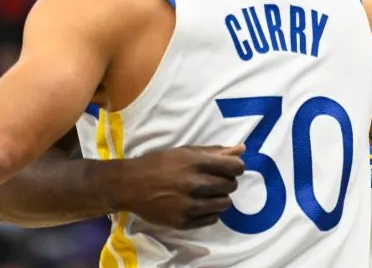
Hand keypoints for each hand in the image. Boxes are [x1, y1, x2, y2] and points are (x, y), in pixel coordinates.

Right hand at [118, 144, 244, 228]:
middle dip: (226, 182)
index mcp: (197, 163)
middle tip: (214, 181)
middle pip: (231, 186)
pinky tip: (199, 205)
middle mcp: (196, 184)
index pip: (234, 167)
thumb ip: (215, 151)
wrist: (130, 185)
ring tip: (207, 194)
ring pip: (225, 204)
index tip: (230, 169)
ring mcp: (190, 205)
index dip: (236, 168)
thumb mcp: (184, 151)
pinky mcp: (184, 222)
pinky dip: (210, 212)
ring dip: (220, 198)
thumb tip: (241, 149)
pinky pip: (212, 219)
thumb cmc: (158, 164)